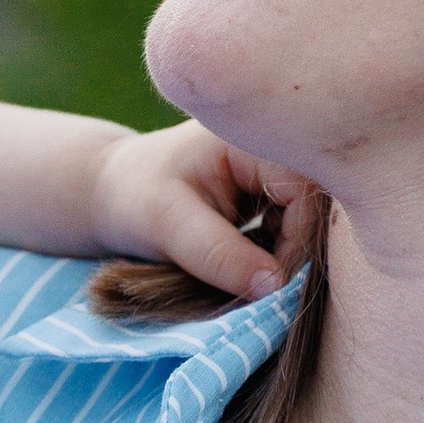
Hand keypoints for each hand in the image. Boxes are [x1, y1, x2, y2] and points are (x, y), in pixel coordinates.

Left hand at [91, 121, 322, 303]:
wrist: (110, 193)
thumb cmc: (131, 200)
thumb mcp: (168, 226)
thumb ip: (220, 254)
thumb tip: (275, 286)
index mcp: (246, 136)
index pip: (304, 188)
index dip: (297, 237)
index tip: (271, 279)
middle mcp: (267, 144)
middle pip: (313, 201)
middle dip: (294, 247)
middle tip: (264, 285)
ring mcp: (270, 166)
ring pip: (307, 215)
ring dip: (287, 250)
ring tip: (253, 274)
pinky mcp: (267, 189)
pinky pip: (293, 222)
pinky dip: (278, 249)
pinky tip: (253, 262)